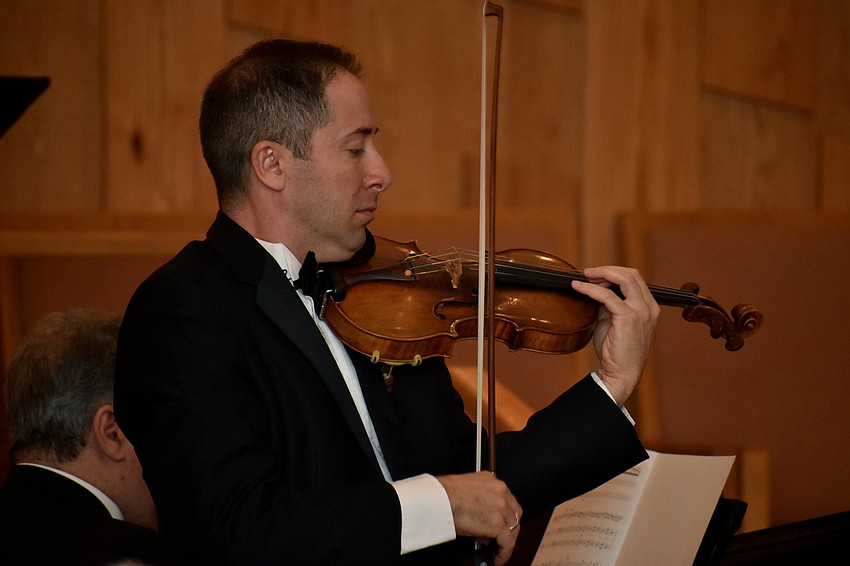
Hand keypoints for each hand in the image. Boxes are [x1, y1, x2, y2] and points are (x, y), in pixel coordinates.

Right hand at [436, 472, 521, 565]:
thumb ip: (480, 503)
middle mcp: (500, 492)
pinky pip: (508, 543)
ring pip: (513, 528)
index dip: (504, 514)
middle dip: (509, 526)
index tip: (501, 523)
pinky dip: (504, 553)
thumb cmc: (445, 494)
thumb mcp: (467, 492)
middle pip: (514, 513)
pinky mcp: (497, 524)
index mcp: (491, 481)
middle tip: (499, 537)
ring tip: (497, 549)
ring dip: (506, 540)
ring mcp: (501, 508)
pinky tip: (498, 559)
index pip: (507, 500)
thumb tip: (483, 523)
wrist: (440, 499)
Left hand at [571, 266, 659, 404]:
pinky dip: (590, 289)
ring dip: (600, 275)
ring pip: (623, 278)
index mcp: (648, 307)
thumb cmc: (616, 351)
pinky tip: (578, 288)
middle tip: (588, 272)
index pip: (634, 278)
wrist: (621, 374)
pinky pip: (607, 296)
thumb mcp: (613, 321)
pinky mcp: (628, 318)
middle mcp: (649, 307)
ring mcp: (641, 312)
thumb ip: (609, 304)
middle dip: (607, 270)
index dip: (613, 272)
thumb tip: (594, 289)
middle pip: (631, 273)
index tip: (594, 275)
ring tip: (583, 278)